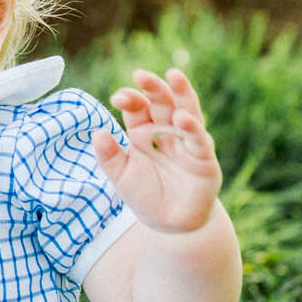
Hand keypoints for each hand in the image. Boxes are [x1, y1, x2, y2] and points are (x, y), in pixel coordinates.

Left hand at [95, 66, 222, 235]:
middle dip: (153, 88)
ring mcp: (187, 142)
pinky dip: (193, 128)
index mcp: (144, 132)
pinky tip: (183, 119)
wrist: (170, 226)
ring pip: (186, 111)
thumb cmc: (145, 197)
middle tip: (141, 75)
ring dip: (181, 94)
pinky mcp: (204, 159)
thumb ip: (109, 157)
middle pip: (162, 103)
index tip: (118, 97)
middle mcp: (167, 131)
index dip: (130, 99)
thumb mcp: (121, 177)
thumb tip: (97, 133)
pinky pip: (199, 140)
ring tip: (174, 76)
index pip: (138, 108)